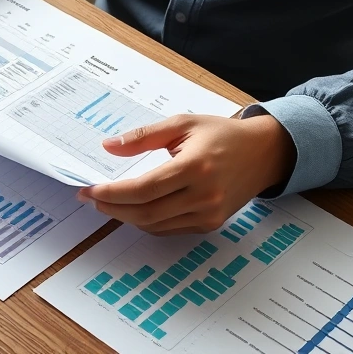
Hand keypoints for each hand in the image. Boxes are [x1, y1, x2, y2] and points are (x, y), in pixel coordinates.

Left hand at [77, 114, 295, 235]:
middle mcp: (204, 195)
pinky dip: (146, 221)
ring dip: (126, 216)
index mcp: (195, 167)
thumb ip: (143, 136)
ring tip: (108, 202)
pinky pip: (169, 229)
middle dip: (113, 208)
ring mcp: (209, 214)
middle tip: (91, 198)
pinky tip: (134, 208)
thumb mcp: (181, 124)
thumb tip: (108, 146)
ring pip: (155, 225)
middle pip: (146, 213)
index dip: (113, 193)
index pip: (144, 189)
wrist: (262, 153)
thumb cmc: (221, 134)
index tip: (90, 190)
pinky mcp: (211, 224)